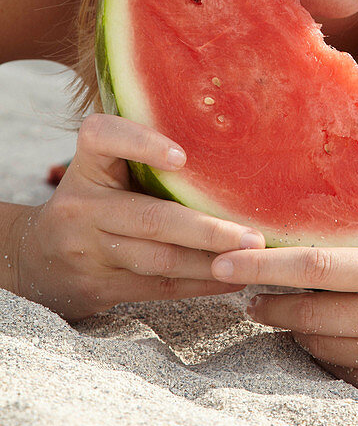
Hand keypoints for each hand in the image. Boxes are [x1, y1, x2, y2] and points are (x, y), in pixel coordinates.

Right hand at [11, 112, 264, 319]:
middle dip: (208, 230)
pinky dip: (200, 283)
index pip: (103, 139)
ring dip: (212, 263)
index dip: (141, 143)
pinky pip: (158, 287)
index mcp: (87, 166)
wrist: (35, 259)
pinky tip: (232, 279)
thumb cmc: (93, 200)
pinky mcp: (100, 286)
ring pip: (159, 260)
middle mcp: (83, 207)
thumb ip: (142, 154)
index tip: (181, 156)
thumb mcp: (101, 169)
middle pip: (151, 219)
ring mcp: (89, 251)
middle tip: (254, 236)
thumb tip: (225, 147)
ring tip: (254, 259)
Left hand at [210, 242, 357, 403]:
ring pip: (316, 347)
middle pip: (307, 313)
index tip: (227, 261)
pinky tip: (324, 342)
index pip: (318, 266)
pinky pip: (339, 373)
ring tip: (277, 313)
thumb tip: (319, 223)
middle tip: (239, 292)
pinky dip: (323, 357)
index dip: (266, 265)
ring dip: (291, 331)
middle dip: (266, 304)